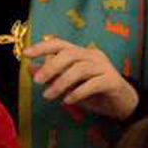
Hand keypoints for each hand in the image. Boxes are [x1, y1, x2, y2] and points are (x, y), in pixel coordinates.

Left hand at [23, 36, 138, 120]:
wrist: (122, 104)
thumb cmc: (94, 93)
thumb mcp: (69, 85)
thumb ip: (52, 76)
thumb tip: (30, 69)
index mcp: (81, 53)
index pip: (60, 44)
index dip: (42, 47)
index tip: (26, 54)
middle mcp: (93, 55)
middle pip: (70, 53)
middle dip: (51, 66)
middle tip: (38, 81)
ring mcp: (104, 67)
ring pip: (80, 69)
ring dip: (61, 82)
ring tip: (49, 96)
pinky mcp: (112, 81)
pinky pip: (93, 84)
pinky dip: (78, 92)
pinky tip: (68, 101)